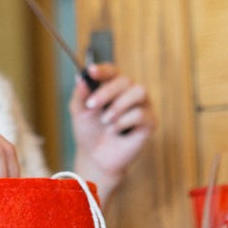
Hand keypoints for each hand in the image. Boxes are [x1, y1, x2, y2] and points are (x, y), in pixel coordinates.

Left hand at [69, 63, 155, 200]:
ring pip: (139, 91)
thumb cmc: (89, 131)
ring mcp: (142, 106)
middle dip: (106, 92)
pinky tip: (114, 130)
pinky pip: (142, 114)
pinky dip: (124, 122)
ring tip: (105, 121)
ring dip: (118, 105)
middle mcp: (129, 92)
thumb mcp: (78, 112)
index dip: (103, 70)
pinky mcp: (150, 122)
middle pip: (125, 80)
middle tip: (91, 106)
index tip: (91, 72)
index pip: (112, 71)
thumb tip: (81, 78)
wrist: (95, 157)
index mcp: (112, 86)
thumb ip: (79, 95)